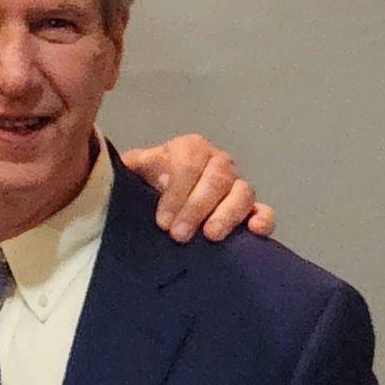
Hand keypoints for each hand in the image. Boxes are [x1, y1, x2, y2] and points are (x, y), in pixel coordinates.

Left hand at [121, 134, 274, 242]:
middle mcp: (218, 162)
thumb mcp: (136, 169)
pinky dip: (263, 219)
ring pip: (242, 192)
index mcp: (191, 148)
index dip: (176, 192)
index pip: (188, 163)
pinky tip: (255, 231)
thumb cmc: (150, 180)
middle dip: (196, 208)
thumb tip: (120, 167)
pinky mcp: (251, 207)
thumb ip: (127, 166)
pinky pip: (264, 209)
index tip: (162, 220)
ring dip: (227, 215)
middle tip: (179, 235)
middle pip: (216, 179)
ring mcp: (237, 184)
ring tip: (211, 236)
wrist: (164, 192)